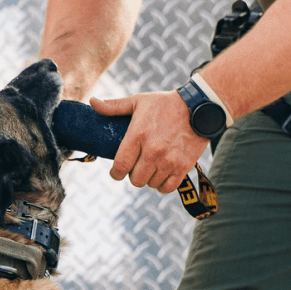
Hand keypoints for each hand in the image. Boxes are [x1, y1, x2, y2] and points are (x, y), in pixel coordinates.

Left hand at [92, 92, 209, 193]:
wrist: (198, 107)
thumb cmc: (165, 104)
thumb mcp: (138, 101)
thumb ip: (114, 106)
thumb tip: (92, 102)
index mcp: (138, 135)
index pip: (120, 166)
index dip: (115, 174)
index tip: (116, 172)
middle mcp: (153, 151)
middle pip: (135, 180)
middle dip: (133, 175)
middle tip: (137, 166)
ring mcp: (169, 160)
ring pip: (151, 184)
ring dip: (149, 179)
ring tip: (151, 168)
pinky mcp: (183, 166)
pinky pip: (167, 187)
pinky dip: (163, 185)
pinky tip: (162, 175)